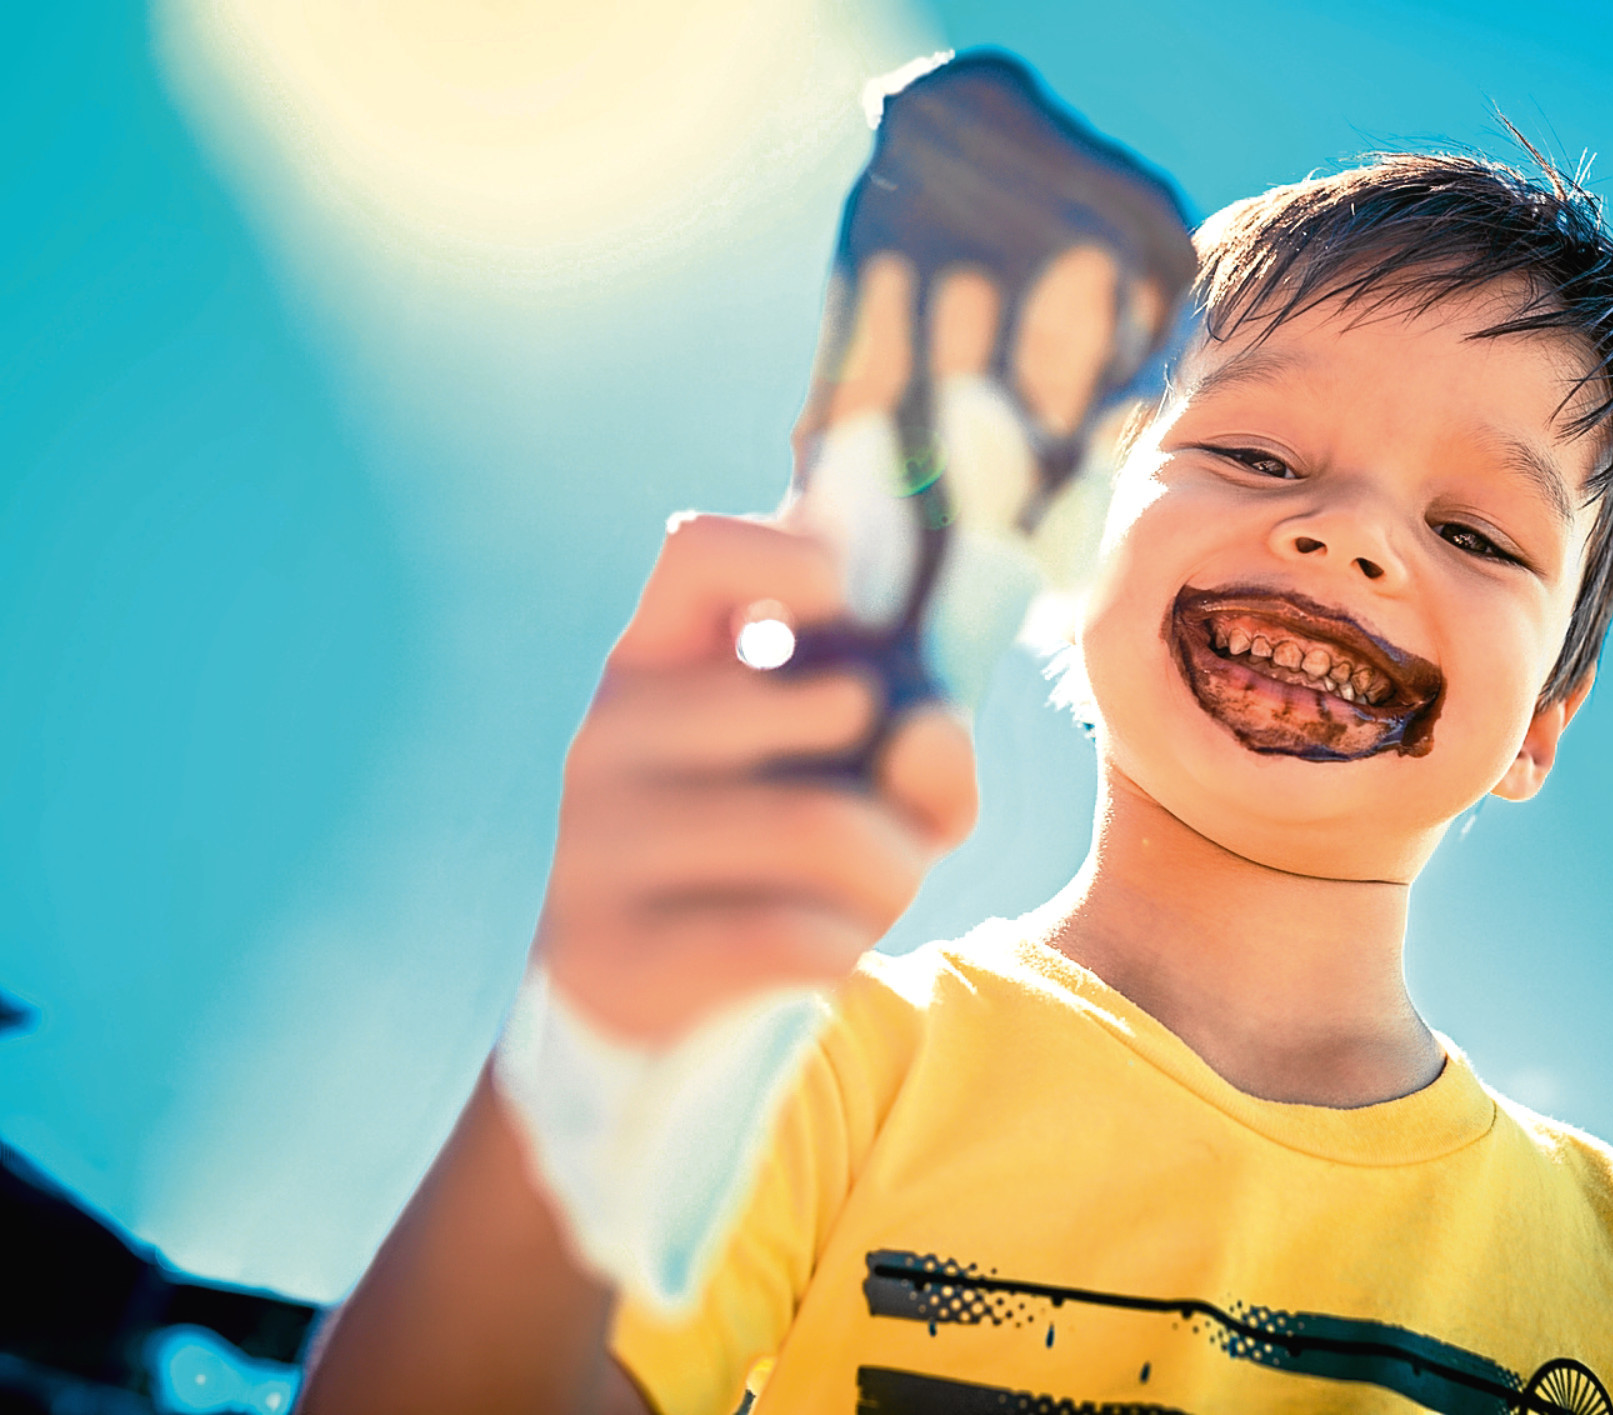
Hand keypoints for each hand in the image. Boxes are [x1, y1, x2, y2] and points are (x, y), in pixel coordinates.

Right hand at [534, 513, 976, 1042]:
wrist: (641, 1032)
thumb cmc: (763, 869)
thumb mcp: (851, 789)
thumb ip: (921, 748)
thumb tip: (926, 732)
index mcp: (637, 662)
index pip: (690, 551)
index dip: (790, 560)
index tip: (842, 617)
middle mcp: (592, 737)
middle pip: (828, 706)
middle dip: (906, 786)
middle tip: (892, 830)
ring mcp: (585, 847)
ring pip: (823, 826)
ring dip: (894, 873)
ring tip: (878, 896)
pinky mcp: (608, 956)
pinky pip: (793, 935)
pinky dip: (847, 948)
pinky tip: (823, 954)